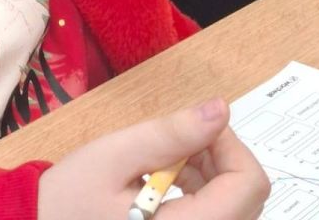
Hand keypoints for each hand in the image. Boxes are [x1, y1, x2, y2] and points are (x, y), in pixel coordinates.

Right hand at [37, 97, 268, 219]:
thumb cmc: (70, 199)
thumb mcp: (115, 157)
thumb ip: (170, 134)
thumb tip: (220, 110)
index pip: (248, 186)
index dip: (230, 146)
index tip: (195, 130)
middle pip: (247, 198)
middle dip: (219, 160)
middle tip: (174, 145)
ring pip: (235, 209)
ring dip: (211, 178)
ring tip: (163, 164)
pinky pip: (216, 219)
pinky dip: (201, 197)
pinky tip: (164, 186)